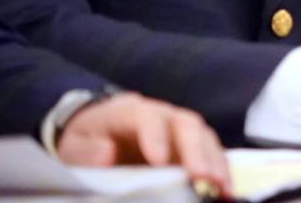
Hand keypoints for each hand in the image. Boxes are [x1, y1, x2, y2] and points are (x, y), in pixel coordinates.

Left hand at [56, 93, 230, 197]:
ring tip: (222, 186)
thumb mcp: (74, 146)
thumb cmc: (87, 142)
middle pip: (186, 124)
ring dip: (216, 162)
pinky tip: (226, 188)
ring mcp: (179, 131)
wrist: (97, 137)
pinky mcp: (190, 149)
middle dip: (196, 150)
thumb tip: (106, 154)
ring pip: (205, 138)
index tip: (158, 161)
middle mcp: (163, 116)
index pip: (147, 116)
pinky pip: (211, 154)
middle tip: (202, 176)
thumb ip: (86, 150)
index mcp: (130, 112)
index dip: (155, 136)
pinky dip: (220, 170)